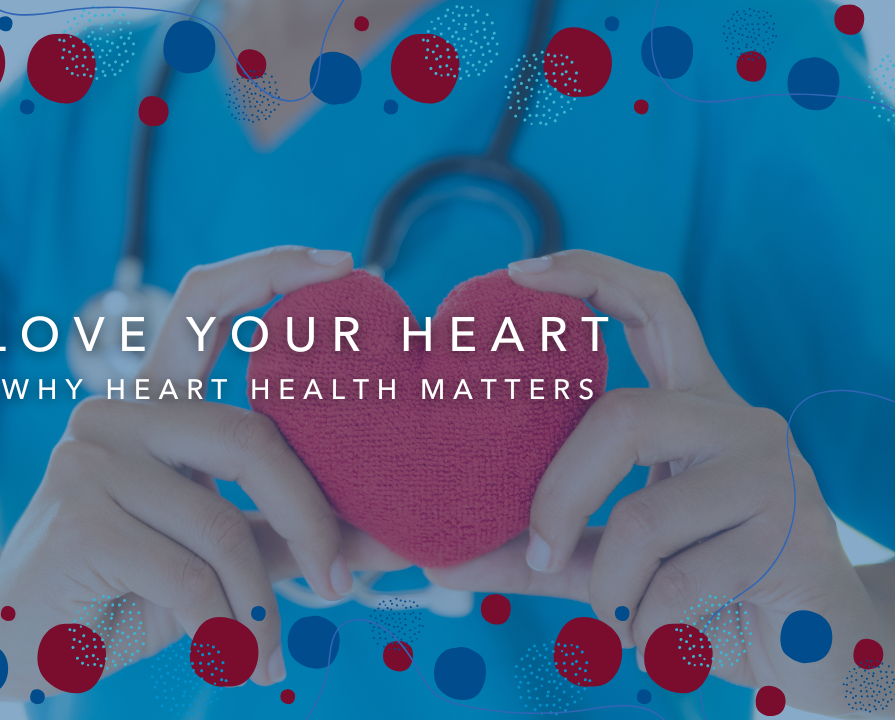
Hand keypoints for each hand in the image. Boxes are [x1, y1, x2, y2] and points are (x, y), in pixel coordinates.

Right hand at [0, 247, 407, 697]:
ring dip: (259, 604)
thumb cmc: (128, 588)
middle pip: (249, 438)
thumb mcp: (223, 552)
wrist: (22, 644)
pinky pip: (190, 577)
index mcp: (151, 402)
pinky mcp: (77, 517)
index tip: (343, 263)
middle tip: (340, 584)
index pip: (205, 303)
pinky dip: (227, 629)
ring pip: (223, 527)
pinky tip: (231, 659)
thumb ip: (293, 530)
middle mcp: (115, 413)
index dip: (273, 270)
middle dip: (309, 520)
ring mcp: (88, 458)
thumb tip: (392, 535)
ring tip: (265, 653)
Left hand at [426, 250, 890, 715]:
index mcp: (692, 407)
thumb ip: (533, 552)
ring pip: (645, 516)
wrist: (812, 655)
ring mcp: (771, 471)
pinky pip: (680, 581)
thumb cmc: (704, 594)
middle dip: (560, 496)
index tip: (516, 273)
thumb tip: (434, 555)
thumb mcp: (606, 564)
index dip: (588, 275)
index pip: (652, 307)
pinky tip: (662, 637)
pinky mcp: (793, 533)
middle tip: (538, 553)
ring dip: (610, 588)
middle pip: (622, 417)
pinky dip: (647, 625)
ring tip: (620, 619)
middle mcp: (735, 420)